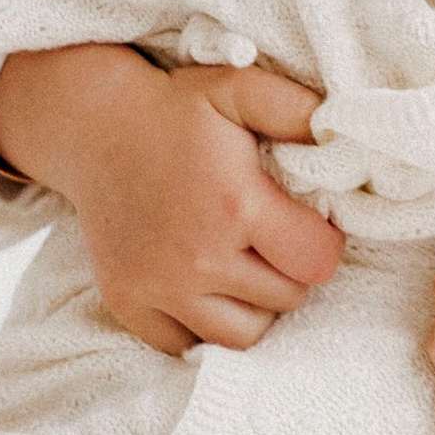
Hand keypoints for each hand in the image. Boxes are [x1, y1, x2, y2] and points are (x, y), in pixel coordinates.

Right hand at [0, 44, 342, 358]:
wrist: (92, 128)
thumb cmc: (174, 109)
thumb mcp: (239, 88)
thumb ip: (298, 110)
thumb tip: (342, 136)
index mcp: (235, 206)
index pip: (317, 262)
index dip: (325, 243)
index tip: (308, 224)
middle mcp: (197, 257)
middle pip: (286, 299)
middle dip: (291, 271)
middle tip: (272, 239)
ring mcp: (158, 287)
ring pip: (243, 334)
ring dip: (255, 305)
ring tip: (243, 266)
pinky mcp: (128, 303)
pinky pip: (187, 345)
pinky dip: (204, 326)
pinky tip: (205, 288)